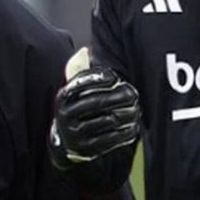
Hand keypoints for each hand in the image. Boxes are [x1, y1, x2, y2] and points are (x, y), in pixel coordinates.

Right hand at [49, 47, 139, 166]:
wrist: (66, 142)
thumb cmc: (77, 108)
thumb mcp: (73, 91)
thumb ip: (80, 71)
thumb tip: (85, 51)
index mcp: (63, 97)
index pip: (79, 84)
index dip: (97, 79)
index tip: (114, 77)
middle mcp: (66, 115)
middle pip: (96, 102)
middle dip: (118, 97)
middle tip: (133, 94)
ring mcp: (75, 133)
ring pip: (106, 120)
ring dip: (125, 114)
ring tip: (136, 110)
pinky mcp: (86, 148)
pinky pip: (109, 139)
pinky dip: (124, 133)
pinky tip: (133, 127)